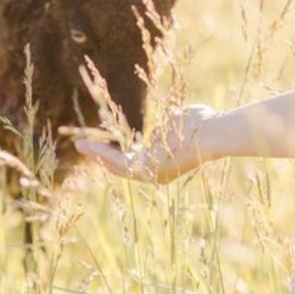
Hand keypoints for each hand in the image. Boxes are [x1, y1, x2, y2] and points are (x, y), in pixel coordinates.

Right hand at [75, 104, 218, 183]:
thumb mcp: (182, 121)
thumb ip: (171, 122)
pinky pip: (120, 162)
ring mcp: (152, 174)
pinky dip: (103, 154)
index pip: (136, 163)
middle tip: (83, 147)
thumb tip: (167, 119)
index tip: (102, 146)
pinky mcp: (148, 170)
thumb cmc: (205, 124)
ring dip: (97, 156)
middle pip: (122, 168)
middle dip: (101, 158)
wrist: (215, 132)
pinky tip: (91, 146)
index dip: (117, 155)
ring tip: (80, 146)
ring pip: (118, 166)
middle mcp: (157, 174)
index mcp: (165, 164)